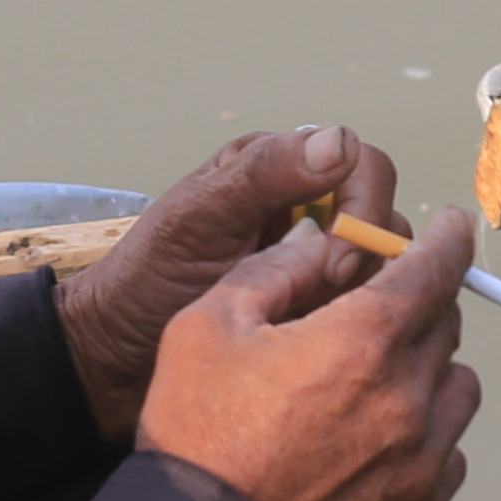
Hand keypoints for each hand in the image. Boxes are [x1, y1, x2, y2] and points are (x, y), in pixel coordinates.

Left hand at [58, 127, 405, 441]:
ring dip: (368, 290)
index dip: (364, 205)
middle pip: (382, 212)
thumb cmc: (144, 281)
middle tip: (333, 292)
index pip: (360, 163)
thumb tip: (339, 142)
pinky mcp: (317, 311)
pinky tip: (329, 343)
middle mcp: (305, 211)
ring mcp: (314, 264)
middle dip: (369, 252)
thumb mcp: (197, 219)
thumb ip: (264, 175)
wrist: (116, 358)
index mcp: (276, 171)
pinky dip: (360, 322)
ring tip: (326, 323)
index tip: (338, 256)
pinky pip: (367, 307)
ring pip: (384, 263)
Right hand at [135, 206, 480, 500]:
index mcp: (361, 342)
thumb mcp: (207, 326)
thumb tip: (318, 243)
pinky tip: (376, 441)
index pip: (434, 270)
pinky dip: (426, 436)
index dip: (447, 240)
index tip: (452, 228)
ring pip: (457, 389)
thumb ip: (273, 271)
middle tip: (376, 315)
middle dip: (418, 307)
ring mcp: (419, 460)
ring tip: (374, 384)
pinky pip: (449, 453)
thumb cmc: (197, 440)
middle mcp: (406, 398)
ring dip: (428, 373)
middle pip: (446, 326)